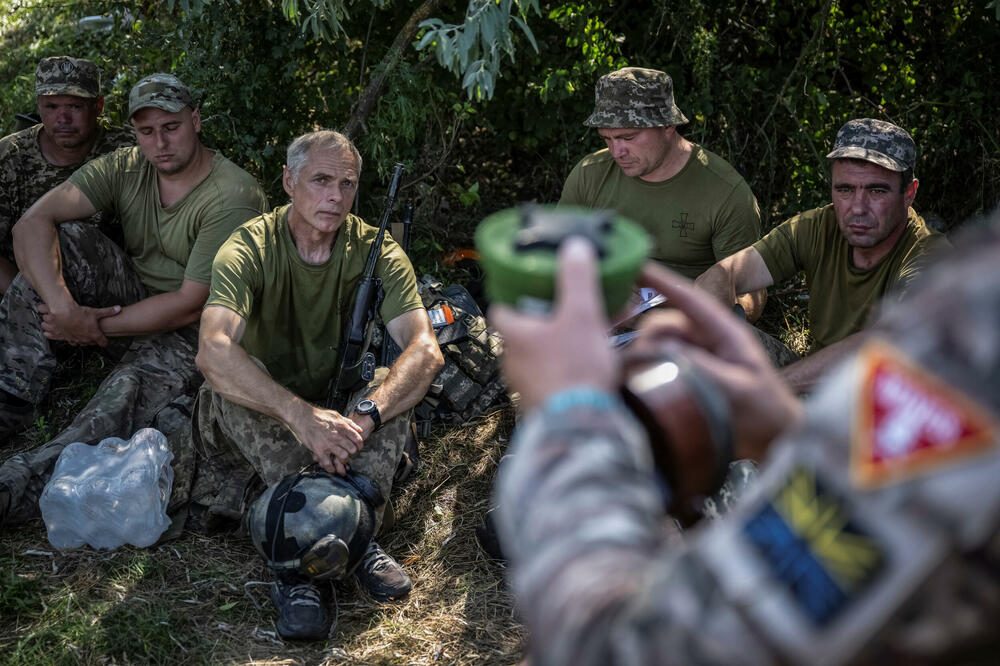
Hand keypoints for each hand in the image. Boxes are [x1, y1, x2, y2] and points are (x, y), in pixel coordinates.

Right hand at [37, 302, 120, 345]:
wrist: (62, 313)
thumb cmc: (78, 313)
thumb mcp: (96, 312)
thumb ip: (108, 311)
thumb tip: (118, 308)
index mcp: (94, 334)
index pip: (103, 342)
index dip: (106, 341)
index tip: (106, 341)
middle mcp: (85, 339)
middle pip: (93, 343)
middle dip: (96, 340)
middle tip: (97, 336)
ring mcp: (76, 339)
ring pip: (83, 343)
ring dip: (85, 340)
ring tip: (86, 335)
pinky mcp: (68, 338)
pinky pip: (73, 342)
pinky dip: (75, 340)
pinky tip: (75, 337)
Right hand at [289, 403, 365, 475]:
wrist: (302, 417)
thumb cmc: (319, 415)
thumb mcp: (336, 415)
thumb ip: (349, 423)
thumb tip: (360, 430)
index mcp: (342, 427)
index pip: (357, 439)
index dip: (359, 445)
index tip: (358, 448)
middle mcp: (337, 436)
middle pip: (352, 450)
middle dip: (352, 453)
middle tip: (349, 454)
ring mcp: (328, 444)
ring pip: (343, 457)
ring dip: (343, 461)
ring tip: (341, 461)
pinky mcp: (319, 450)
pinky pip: (328, 463)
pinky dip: (331, 468)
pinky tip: (332, 469)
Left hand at [489, 238, 616, 411]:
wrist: (581, 426)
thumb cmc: (574, 368)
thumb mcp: (581, 314)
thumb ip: (577, 279)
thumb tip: (573, 246)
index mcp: (513, 334)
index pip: (500, 307)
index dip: (514, 293)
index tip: (532, 284)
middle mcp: (512, 360)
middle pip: (525, 328)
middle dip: (549, 315)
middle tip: (573, 303)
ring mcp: (527, 383)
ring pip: (544, 351)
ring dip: (565, 338)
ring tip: (595, 327)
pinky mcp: (544, 402)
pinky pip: (556, 371)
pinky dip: (573, 360)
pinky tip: (599, 356)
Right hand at [633, 262, 802, 460]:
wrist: (774, 441)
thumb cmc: (766, 409)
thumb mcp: (739, 388)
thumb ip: (705, 369)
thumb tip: (664, 351)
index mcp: (724, 332)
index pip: (689, 299)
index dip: (662, 281)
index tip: (635, 268)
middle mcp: (704, 340)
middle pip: (663, 325)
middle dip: (646, 337)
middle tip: (637, 364)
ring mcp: (693, 358)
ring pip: (656, 346)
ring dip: (643, 356)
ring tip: (635, 378)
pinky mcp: (684, 378)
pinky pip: (658, 365)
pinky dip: (645, 370)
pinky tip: (635, 383)